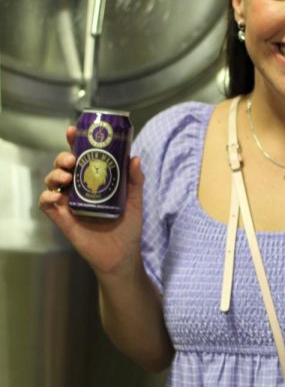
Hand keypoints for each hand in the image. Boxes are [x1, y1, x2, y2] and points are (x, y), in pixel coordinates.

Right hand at [39, 125, 144, 276]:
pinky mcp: (62, 219)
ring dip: (55, 174)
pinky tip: (56, 196)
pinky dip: (47, 197)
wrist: (123, 256)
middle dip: (62, 157)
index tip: (73, 131)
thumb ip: (135, 180)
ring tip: (67, 177)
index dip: (74, 142)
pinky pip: (47, 205)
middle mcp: (78, 189)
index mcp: (94, 181)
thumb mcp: (135, 201)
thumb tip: (134, 158)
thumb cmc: (128, 228)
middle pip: (62, 166)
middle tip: (72, 160)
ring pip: (52, 182)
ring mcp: (69, 204)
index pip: (81, 157)